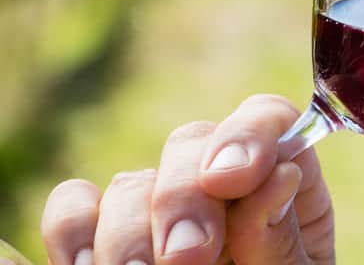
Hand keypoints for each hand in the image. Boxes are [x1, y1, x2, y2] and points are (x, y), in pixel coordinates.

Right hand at [41, 95, 335, 264]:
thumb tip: (280, 175)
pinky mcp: (103, 241)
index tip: (232, 177)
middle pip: (190, 143)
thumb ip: (281, 238)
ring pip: (130, 182)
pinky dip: (71, 233)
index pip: (267, 121)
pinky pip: (74, 209)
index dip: (248, 133)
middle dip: (183, 198)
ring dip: (129, 233)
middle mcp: (219, 187)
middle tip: (188, 258)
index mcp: (283, 183)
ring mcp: (158, 211)